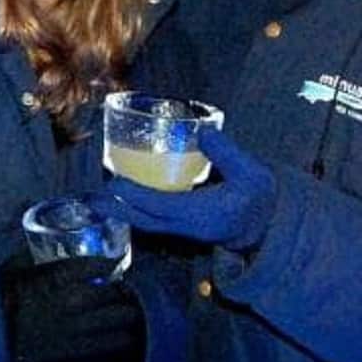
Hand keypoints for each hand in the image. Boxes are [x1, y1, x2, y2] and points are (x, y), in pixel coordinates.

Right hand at [0, 257, 143, 361]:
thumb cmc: (3, 297)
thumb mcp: (16, 265)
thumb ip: (38, 252)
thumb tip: (53, 237)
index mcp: (59, 277)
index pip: (98, 264)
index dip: (112, 262)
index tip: (117, 262)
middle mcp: (72, 301)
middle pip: (114, 293)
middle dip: (125, 290)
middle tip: (128, 289)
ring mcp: (75, 327)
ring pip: (118, 319)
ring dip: (129, 314)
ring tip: (132, 311)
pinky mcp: (74, 350)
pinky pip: (109, 344)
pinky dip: (122, 339)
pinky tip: (127, 336)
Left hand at [96, 129, 275, 251]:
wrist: (268, 224)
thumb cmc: (260, 197)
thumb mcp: (250, 171)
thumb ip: (226, 152)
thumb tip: (201, 131)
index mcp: (203, 213)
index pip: (161, 206)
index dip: (137, 196)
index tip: (116, 184)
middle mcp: (189, 226)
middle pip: (146, 220)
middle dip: (119, 209)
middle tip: (93, 197)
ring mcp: (187, 230)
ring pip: (149, 223)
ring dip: (125, 211)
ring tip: (102, 198)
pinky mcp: (186, 228)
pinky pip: (155, 221)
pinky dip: (138, 211)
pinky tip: (128, 199)